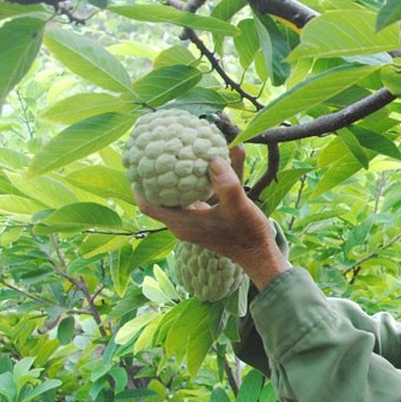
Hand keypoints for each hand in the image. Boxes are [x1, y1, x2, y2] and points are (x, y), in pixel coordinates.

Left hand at [136, 150, 289, 286]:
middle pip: (164, 195)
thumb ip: (227, 184)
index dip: (140, 187)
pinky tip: (230, 155)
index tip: (139, 166)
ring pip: (188, 190)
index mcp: (183, 223)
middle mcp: (186, 220)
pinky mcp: (212, 215)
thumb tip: (214, 160)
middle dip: (164, 173)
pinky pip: (207, 191)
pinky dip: (214, 176)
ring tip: (195, 147)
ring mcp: (199, 218)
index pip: (149, 205)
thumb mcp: (238, 208)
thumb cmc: (247, 236)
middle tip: (162, 151)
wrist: (261, 254)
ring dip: (193, 171)